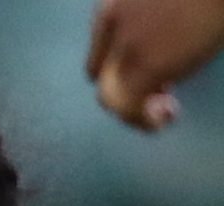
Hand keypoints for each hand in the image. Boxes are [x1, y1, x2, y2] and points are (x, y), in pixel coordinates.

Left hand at [87, 0, 223, 130]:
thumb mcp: (177, 3)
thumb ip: (161, 20)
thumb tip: (168, 46)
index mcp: (117, 4)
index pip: (103, 47)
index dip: (124, 65)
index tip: (157, 69)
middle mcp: (113, 23)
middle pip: (101, 72)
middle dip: (129, 88)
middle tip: (164, 93)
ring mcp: (125, 45)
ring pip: (108, 95)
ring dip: (134, 112)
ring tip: (165, 112)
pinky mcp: (144, 66)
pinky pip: (126, 107)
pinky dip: (143, 120)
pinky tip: (165, 118)